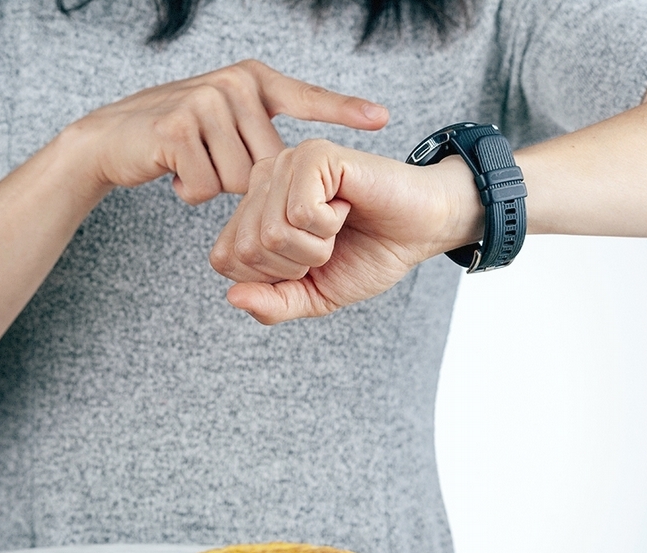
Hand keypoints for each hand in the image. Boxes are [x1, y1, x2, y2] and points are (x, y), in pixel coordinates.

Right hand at [70, 60, 388, 203]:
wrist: (111, 138)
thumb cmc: (178, 137)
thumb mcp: (226, 124)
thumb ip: (261, 135)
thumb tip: (294, 171)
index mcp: (253, 80)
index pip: (305, 98)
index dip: (344, 110)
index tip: (382, 118)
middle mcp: (233, 83)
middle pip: (268, 165)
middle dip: (241, 179)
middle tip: (208, 159)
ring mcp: (204, 102)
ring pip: (239, 182)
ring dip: (213, 185)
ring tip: (189, 161)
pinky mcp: (177, 129)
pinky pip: (206, 187)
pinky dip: (189, 190)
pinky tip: (172, 168)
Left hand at [209, 139, 482, 323]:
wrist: (421, 231)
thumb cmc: (368, 255)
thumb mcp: (313, 296)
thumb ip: (272, 304)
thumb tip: (232, 298)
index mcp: (254, 209)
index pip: (225, 259)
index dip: (271, 278)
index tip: (308, 262)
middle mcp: (263, 179)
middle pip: (246, 248)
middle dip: (295, 265)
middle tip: (328, 244)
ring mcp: (287, 163)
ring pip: (272, 232)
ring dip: (316, 246)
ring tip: (337, 225)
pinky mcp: (315, 155)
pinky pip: (300, 211)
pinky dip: (328, 225)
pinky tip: (345, 206)